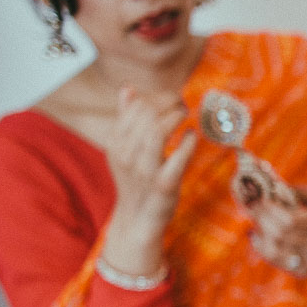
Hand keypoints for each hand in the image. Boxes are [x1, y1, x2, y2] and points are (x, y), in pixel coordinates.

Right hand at [102, 87, 195, 275]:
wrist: (137, 218)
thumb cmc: (135, 178)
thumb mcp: (124, 148)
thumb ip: (126, 118)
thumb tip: (127, 88)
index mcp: (115, 143)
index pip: (135, 107)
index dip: (157, 97)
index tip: (171, 98)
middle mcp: (126, 155)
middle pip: (146, 116)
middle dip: (168, 103)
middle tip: (181, 104)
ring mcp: (144, 171)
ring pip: (157, 133)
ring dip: (176, 118)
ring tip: (185, 114)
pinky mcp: (164, 185)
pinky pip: (177, 158)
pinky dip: (188, 142)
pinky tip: (192, 135)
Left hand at [245, 185, 306, 277]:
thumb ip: (297, 192)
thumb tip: (270, 188)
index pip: (290, 220)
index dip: (271, 211)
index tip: (258, 200)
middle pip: (280, 235)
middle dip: (262, 220)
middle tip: (252, 209)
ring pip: (275, 250)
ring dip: (260, 235)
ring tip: (255, 224)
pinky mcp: (304, 271)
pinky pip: (277, 262)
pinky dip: (262, 249)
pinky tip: (257, 238)